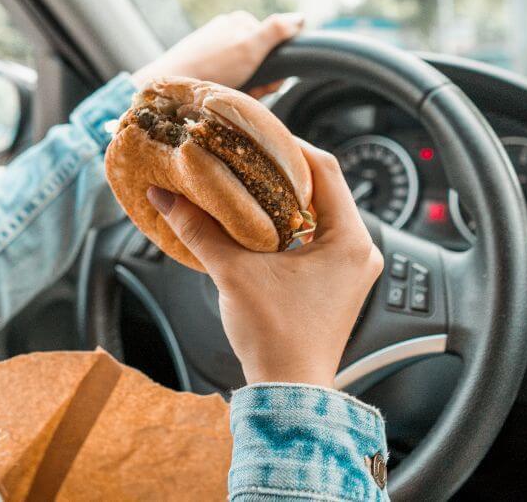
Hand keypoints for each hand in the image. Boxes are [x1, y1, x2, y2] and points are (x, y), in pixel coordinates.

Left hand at [132, 11, 304, 98]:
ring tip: (229, 95)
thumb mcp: (250, 47)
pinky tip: (218, 95)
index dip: (273, 69)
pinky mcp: (203, 66)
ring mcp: (214, 49)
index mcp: (240, 22)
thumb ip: (276, 31)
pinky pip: (226, 81)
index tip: (266, 82)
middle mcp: (227, 32)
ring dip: (244, 90)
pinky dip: (227, 91)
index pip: (273, 45)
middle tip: (246, 92)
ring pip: (244, 75)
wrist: (171, 85)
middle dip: (258, 82)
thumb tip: (300, 18)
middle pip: (259, 62)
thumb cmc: (212, 66)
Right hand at [145, 141, 383, 387]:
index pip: (325, 168)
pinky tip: (258, 223)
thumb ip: (198, 229)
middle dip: (282, 171)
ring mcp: (351, 270)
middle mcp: (360, 250)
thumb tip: (166, 196)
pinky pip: (317, 239)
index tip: (257, 134)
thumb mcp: (233, 274)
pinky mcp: (338, 285)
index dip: (288, 145)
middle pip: (324, 189)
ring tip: (247, 184)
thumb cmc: (276, 339)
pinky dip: (289, 225)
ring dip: (285, 199)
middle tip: (246, 156)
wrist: (288, 392)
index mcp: (349, 240)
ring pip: (320, 214)